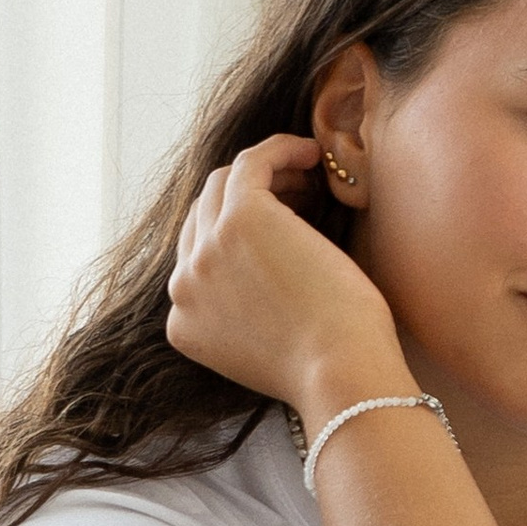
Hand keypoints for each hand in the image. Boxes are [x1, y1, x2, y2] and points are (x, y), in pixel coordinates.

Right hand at [165, 135, 405, 413]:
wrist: (342, 375)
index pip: (200, 258)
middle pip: (204, 216)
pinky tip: (310, 152)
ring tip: (308, 175)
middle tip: (300, 197)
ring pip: (222, 185)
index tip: (285, 228)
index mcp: (186, 323)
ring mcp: (205, 252)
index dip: (239, 235)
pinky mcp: (239, 220)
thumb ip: (250, 309)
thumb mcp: (272, 342)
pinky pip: (250, 163)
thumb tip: (270, 266)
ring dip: (266, 173)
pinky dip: (279, 150)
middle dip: (250, 201)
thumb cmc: (332, 365)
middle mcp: (183, 287)